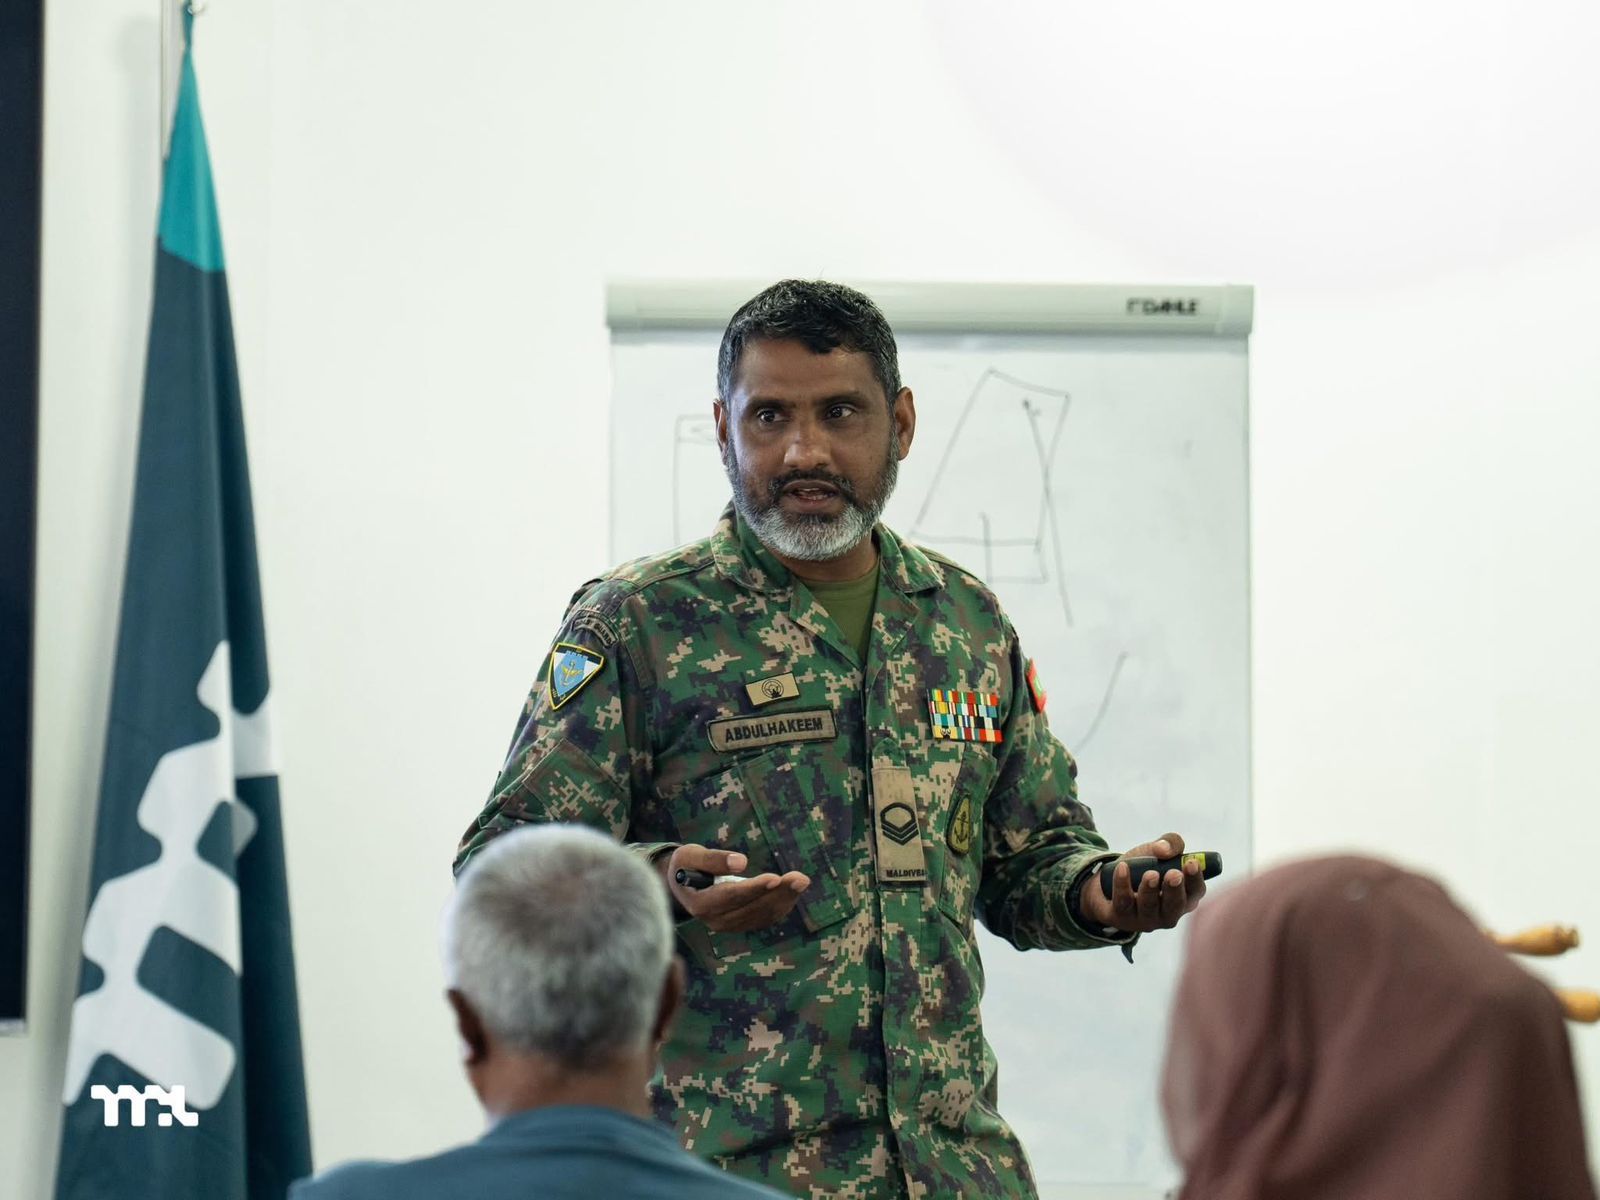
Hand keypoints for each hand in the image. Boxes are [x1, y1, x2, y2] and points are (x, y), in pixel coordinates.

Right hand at [661, 844, 809, 933]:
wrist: (682, 886)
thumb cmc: (685, 866)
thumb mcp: (690, 855)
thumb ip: (713, 859)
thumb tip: (741, 862)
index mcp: (701, 903)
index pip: (731, 896)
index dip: (754, 888)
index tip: (775, 877)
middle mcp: (716, 920)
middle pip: (752, 908)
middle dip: (778, 892)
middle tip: (800, 878)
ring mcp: (729, 925)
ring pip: (762, 915)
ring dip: (784, 899)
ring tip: (801, 881)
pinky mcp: (740, 925)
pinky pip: (764, 918)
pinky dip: (781, 906)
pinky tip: (792, 891)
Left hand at [1077, 832, 1206, 932]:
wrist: (1108, 881)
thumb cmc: (1144, 867)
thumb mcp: (1159, 850)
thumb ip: (1170, 843)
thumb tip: (1163, 849)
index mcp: (1185, 896)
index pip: (1196, 891)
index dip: (1195, 878)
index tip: (1191, 862)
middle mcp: (1169, 912)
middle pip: (1175, 905)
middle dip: (1174, 889)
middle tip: (1174, 874)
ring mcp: (1146, 919)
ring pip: (1149, 907)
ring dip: (1150, 890)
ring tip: (1150, 874)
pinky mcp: (1122, 918)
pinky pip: (1123, 903)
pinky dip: (1122, 885)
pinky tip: (1122, 868)